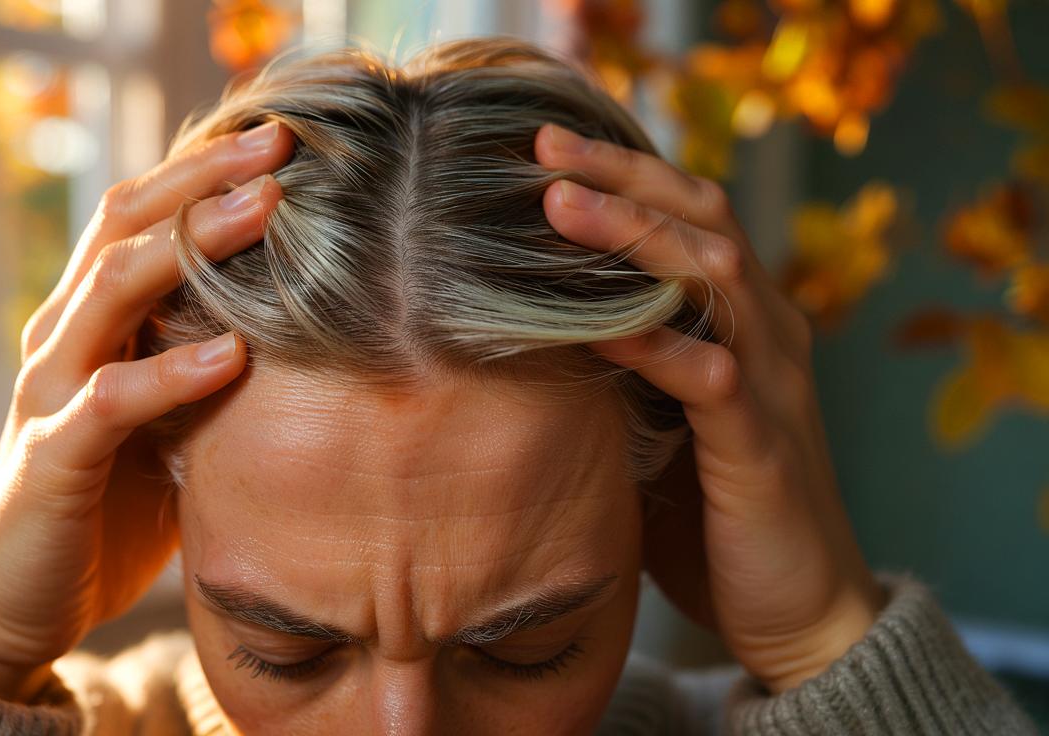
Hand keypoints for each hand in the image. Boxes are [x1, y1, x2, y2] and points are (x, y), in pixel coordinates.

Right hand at [0, 122, 293, 701]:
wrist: (24, 602)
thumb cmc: (111, 505)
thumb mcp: (169, 419)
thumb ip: (208, 366)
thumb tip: (306, 327)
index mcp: (88, 320)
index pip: (138, 217)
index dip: (201, 170)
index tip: (280, 141)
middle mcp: (62, 338)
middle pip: (124, 227)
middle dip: (203, 181)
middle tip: (279, 147)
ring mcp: (50, 392)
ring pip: (111, 292)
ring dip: (191, 248)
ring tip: (266, 212)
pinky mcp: (52, 458)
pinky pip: (112, 401)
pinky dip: (172, 374)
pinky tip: (233, 354)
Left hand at [535, 123, 884, 692]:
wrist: (796, 611)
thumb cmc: (714, 513)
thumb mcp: (657, 421)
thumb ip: (621, 367)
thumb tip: (527, 324)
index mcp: (742, 320)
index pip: (691, 215)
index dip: (626, 172)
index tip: (546, 145)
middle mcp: (767, 332)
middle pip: (703, 219)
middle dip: (624, 176)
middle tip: (544, 145)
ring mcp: (771, 383)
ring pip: (713, 276)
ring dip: (636, 236)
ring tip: (561, 204)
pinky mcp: (761, 445)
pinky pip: (709, 378)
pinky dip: (653, 345)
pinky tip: (594, 325)